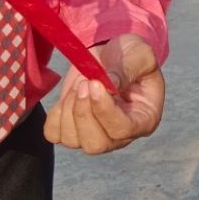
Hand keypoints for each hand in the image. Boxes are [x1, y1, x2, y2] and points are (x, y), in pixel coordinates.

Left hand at [44, 34, 164, 154]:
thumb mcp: (139, 55)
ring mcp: (94, 135)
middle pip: (96, 144)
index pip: (122, 130)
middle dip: (83, 113)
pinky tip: (69, 95)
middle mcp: (120, 135)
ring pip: (73, 140)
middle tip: (84, 83)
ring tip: (80, 83)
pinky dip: (56, 114)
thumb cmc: (132, 57)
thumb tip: (109, 84)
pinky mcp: (72, 129)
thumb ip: (128, 69)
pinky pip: (55, 134)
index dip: (105, 110)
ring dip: (70, 109)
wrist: (112, 56)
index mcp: (143, 120)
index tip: (94, 84)